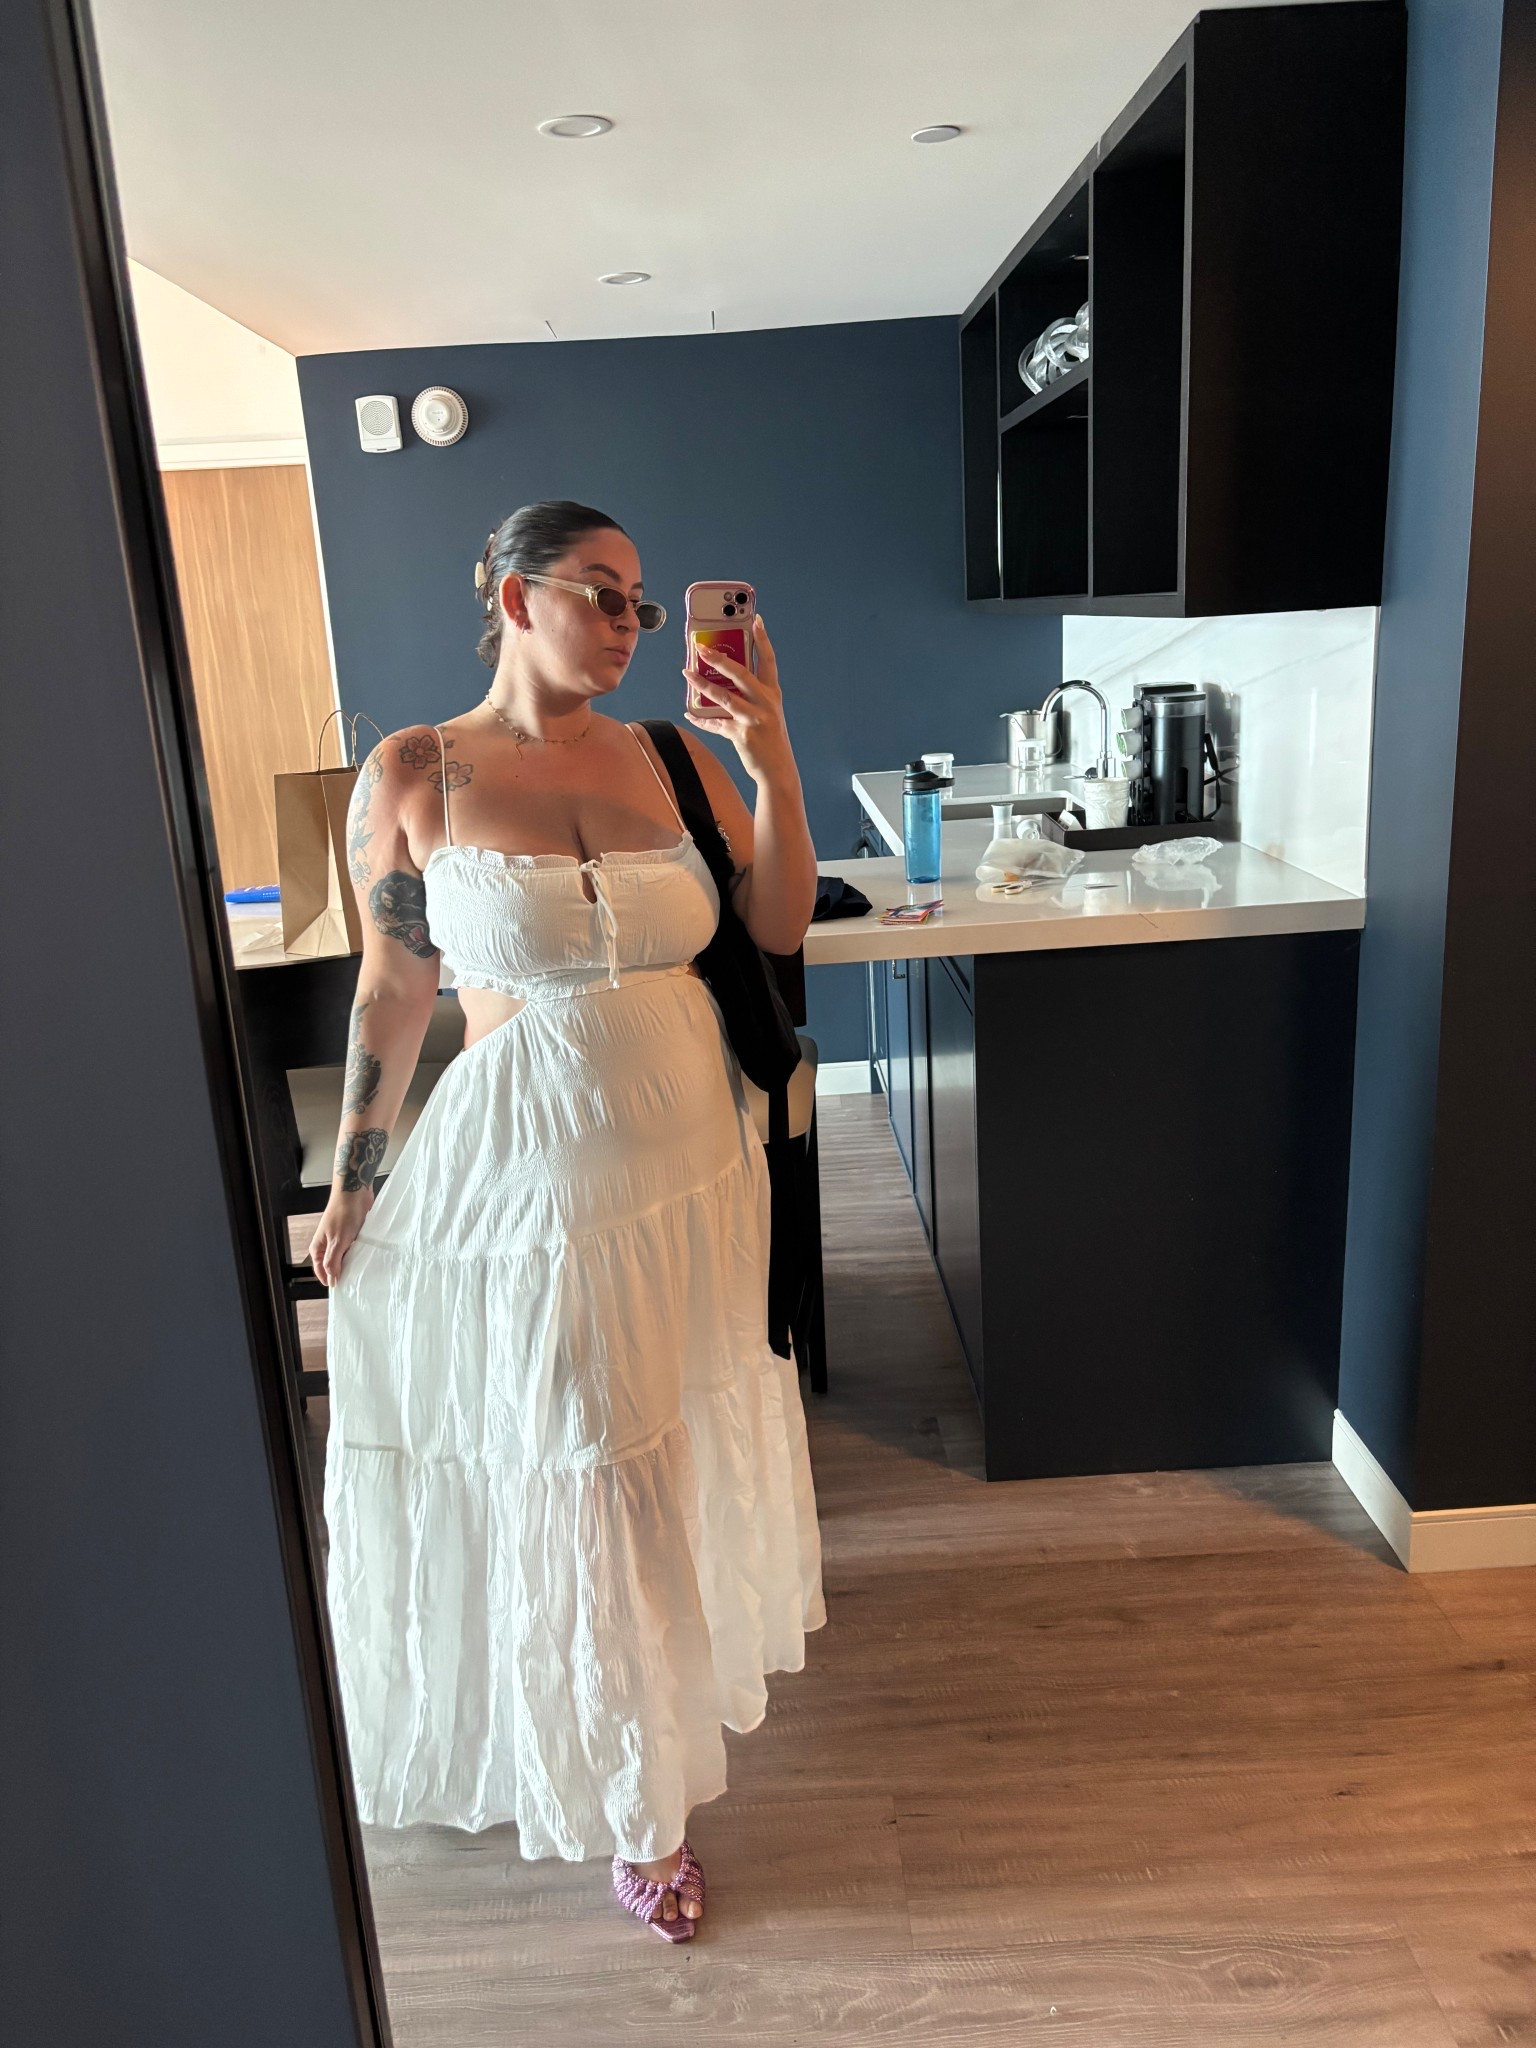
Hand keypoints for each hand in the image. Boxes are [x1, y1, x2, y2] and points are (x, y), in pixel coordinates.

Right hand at [306, 1190, 373, 1287]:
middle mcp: (328, 1244)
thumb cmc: (343, 1214)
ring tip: (362, 1268)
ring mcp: (340, 1239)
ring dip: (353, 1261)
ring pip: (346, 1257)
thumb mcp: (336, 1242)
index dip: (331, 1280)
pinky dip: (360, 1252)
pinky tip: (368, 1255)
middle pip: (334, 1265)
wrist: (355, 1192)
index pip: (321, 1271)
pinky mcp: (352, 1234)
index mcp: (318, 1247)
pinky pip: (355, 1248)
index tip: (342, 1288)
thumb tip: (331, 1280)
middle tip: (355, 1280)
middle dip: (343, 1271)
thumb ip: (333, 1262)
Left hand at [683, 615, 792, 785]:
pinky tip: (690, 714)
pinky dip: (701, 719)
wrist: (778, 770)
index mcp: (772, 693)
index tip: (756, 619)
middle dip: (719, 658)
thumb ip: (750, 696)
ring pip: (723, 696)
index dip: (763, 639)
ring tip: (687, 673)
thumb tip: (722, 682)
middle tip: (701, 647)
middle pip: (740, 673)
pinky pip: (716, 723)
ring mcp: (753, 718)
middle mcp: (765, 703)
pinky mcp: (742, 734)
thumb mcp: (767, 713)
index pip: (768, 660)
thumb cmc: (770, 738)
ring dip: (701, 684)